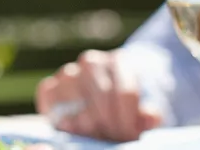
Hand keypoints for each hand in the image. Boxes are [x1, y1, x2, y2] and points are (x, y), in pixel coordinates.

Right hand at [35, 49, 160, 141]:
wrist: (105, 97)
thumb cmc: (129, 106)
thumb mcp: (145, 110)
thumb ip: (149, 115)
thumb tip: (150, 116)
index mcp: (119, 61)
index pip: (125, 93)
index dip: (129, 120)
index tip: (131, 135)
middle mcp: (91, 62)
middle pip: (101, 101)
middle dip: (111, 126)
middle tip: (115, 137)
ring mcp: (68, 72)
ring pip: (76, 104)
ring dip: (87, 125)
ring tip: (98, 132)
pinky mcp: (50, 85)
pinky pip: (49, 99)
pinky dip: (59, 116)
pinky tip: (74, 126)